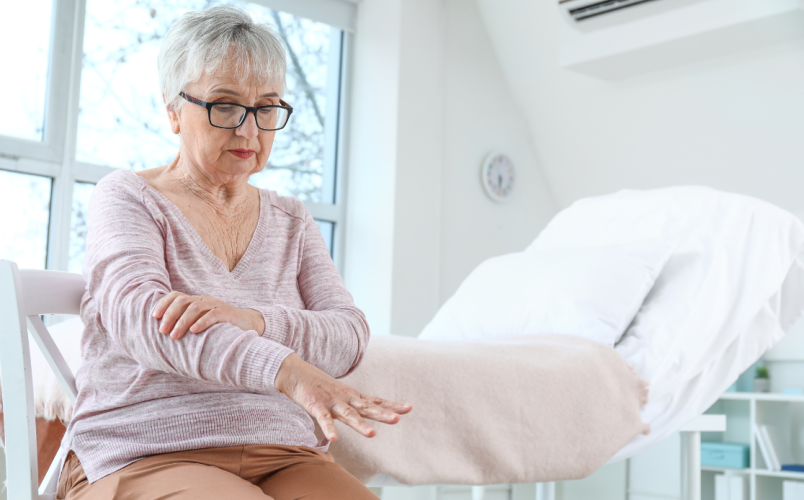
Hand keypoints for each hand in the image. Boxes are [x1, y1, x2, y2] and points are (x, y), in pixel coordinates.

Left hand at [151, 291, 264, 338]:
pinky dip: (202, 322)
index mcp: (196, 301)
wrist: (247, 324)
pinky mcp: (227, 314)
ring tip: (174, 336)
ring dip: (182, 322)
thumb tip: (164, 336)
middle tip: (162, 331)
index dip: (164, 304)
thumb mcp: (201, 323)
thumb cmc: (220, 327)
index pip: (176, 296)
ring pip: (195, 308)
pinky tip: (194, 331)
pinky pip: (213, 315)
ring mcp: (216, 305)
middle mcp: (204, 301)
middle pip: (183, 301)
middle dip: (170, 315)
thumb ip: (186, 325)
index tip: (154, 317)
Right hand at [275, 353, 411, 441]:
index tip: (409, 407)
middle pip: (367, 407)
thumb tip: (366, 410)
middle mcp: (344, 398)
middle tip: (398, 419)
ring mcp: (330, 401)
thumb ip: (351, 404)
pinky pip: (323, 419)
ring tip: (372, 434)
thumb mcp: (338, 394)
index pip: (375, 401)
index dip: (391, 405)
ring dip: (360, 424)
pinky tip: (334, 439)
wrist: (293, 371)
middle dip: (382, 413)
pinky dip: (328, 428)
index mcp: (351, 396)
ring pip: (348, 415)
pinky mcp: (315, 405)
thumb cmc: (317, 385)